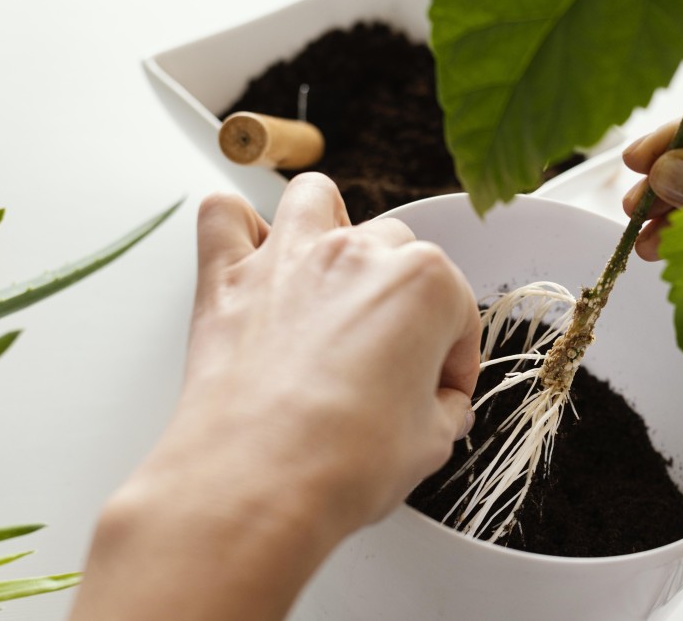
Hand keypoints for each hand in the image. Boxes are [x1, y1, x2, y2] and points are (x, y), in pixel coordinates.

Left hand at [175, 172, 478, 529]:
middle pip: (396, 249)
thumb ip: (444, 407)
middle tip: (392, 353)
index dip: (455, 360)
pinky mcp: (228, 277)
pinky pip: (224, 214)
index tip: (444, 391)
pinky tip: (254, 259)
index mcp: (425, 284)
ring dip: (329, 225)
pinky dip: (237, 227)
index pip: (458, 311)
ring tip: (330, 274)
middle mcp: (359, 254)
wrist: (259, 483)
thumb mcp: (431, 442)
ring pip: (317, 198)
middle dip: (399, 296)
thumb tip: (439, 406)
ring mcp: (291, 257)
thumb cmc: (344, 461)